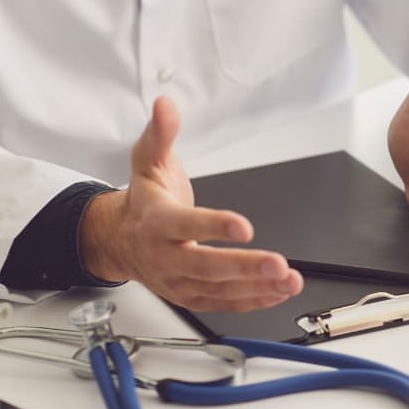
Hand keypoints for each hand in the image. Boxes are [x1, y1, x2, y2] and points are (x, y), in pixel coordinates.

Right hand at [79, 97, 302, 311]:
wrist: (119, 240)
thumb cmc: (144, 201)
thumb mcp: (148, 161)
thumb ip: (161, 134)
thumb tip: (166, 106)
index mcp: (157, 221)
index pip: (185, 225)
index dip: (214, 227)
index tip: (244, 227)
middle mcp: (165, 255)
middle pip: (204, 266)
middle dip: (243, 266)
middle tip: (277, 263)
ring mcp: (177, 281)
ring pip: (218, 289)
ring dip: (257, 287)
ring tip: (289, 280)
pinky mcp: (190, 296)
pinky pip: (223, 303)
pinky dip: (253, 300)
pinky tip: (278, 292)